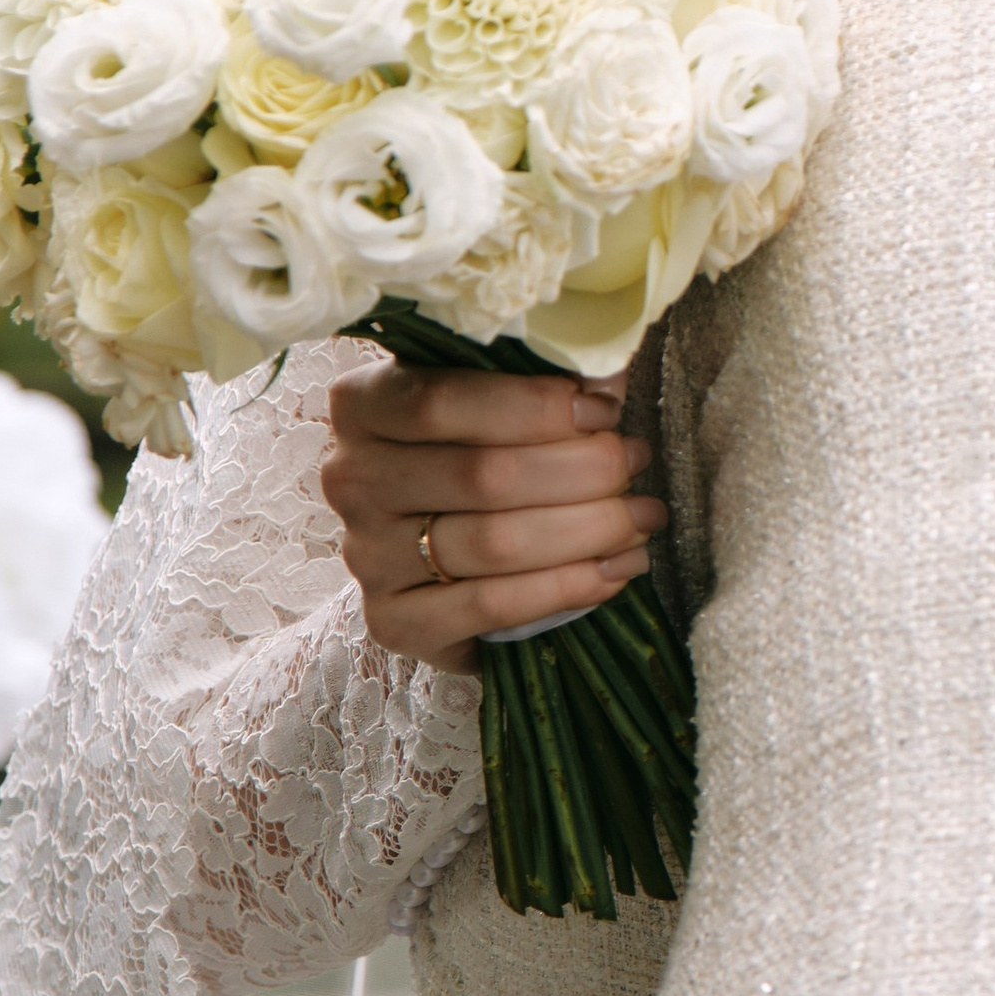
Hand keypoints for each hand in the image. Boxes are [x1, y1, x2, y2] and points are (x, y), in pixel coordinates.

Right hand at [321, 362, 667, 676]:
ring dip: (589, 529)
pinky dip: (567, 587)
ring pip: (494, 543)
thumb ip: (541, 376)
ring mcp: (367, 557)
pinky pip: (491, 606)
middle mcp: (351, 480)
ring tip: (643, 516)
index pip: (440, 401)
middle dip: (582, 469)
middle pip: (482, 475)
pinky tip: (615, 570)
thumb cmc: (483, 453)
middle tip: (636, 461)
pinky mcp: (393, 622)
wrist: (445, 553)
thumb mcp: (498, 397)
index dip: (534, 406)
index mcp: (362, 406)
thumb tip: (606, 373)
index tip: (604, 410)